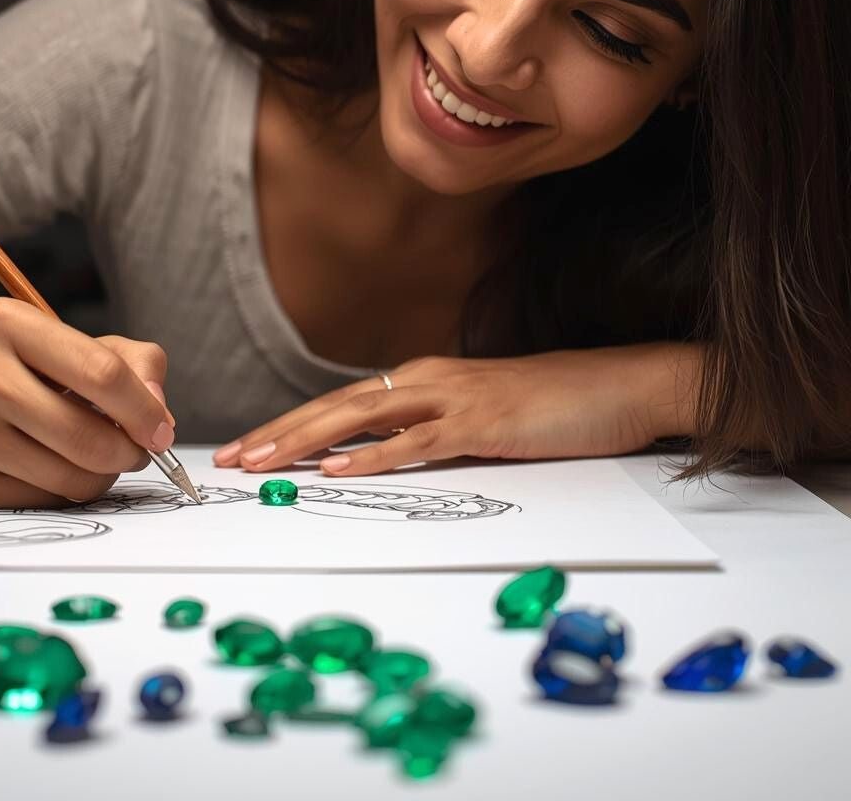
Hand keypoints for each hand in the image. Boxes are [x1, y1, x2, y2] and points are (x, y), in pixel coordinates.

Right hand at [0, 297, 175, 506]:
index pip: (101, 373)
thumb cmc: (19, 366)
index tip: (162, 430)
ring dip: (103, 474)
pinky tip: (54, 465)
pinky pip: (44, 501)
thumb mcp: (71, 341)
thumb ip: (132, 363)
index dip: (144, 410)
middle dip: (130, 452)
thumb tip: (160, 416)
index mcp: (7, 323)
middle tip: (137, 450)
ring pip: (71, 478)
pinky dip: (66, 490)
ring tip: (97, 455)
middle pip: (88, 436)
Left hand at [213, 345, 693, 475]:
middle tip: (233, 459)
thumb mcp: (476, 419)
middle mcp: (427, 380)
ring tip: (264, 463)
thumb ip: (427, 433)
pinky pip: (416, 442)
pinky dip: (373, 457)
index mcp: (421, 380)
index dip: (289, 426)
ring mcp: (453, 398)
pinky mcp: (482, 423)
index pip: (340, 405)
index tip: (248, 450)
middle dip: (279, 433)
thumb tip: (373, 460)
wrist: (618, 385)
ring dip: (307, 440)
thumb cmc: (550, 405)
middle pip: (336, 407)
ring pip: (362, 418)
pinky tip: (339, 471)